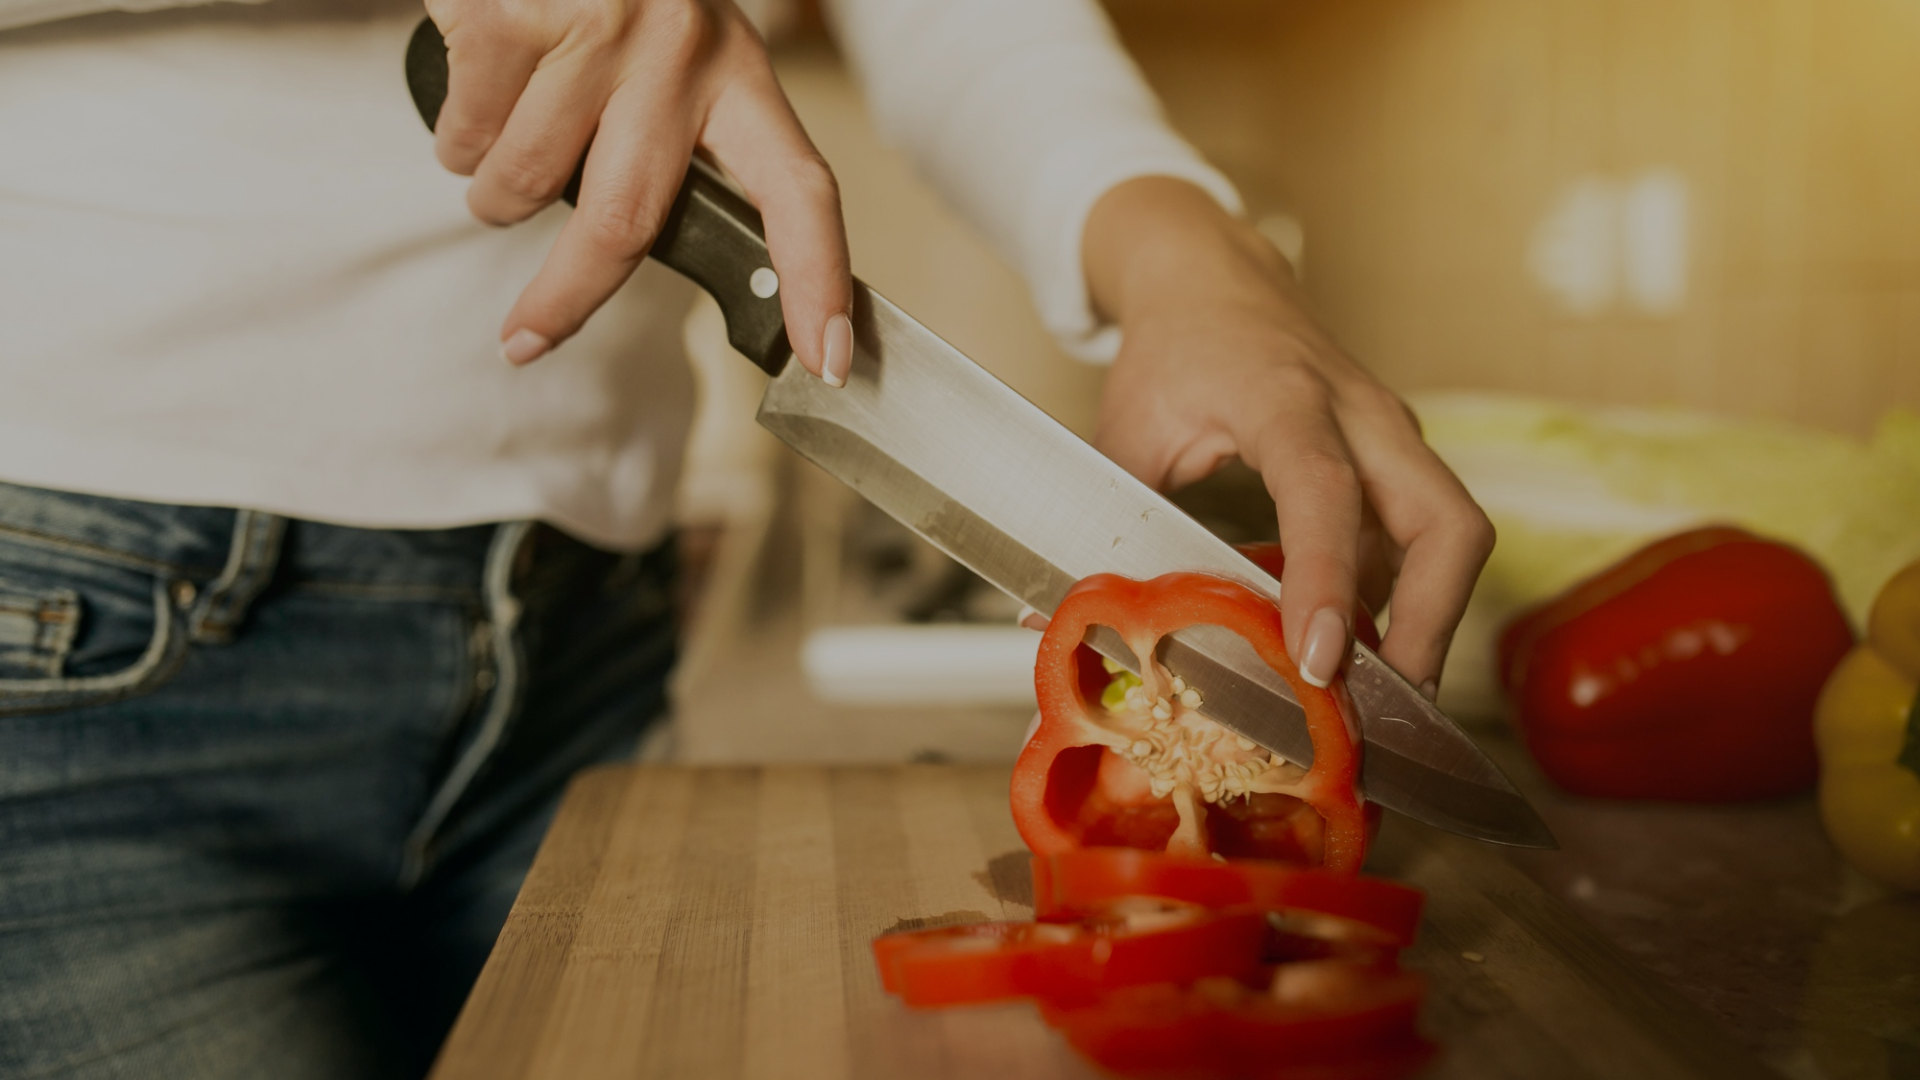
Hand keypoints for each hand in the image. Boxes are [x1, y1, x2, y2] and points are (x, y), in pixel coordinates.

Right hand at [423, 0, 854, 381]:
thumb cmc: (602, 6)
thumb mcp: (672, 62)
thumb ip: (684, 150)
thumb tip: (717, 273)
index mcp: (738, 71)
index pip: (800, 189)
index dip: (818, 278)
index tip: (827, 358)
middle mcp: (681, 49)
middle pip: (628, 220)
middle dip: (566, 298)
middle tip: (526, 339)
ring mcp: (599, 29)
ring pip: (524, 181)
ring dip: (492, 193)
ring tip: (496, 153)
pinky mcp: (514, 15)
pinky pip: (468, 131)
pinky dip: (456, 136)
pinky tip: (475, 93)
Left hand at [1080, 177, 1493, 698]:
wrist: (1212, 276)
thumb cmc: (1172, 349)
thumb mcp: (1127, 429)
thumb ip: (1110, 523)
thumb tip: (1070, 620)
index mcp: (1284, 396)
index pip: (1325, 491)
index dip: (1327, 579)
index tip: (1319, 661)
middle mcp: (1360, 412)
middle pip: (1446, 521)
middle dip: (1432, 622)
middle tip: (1386, 701)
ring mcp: (1391, 434)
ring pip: (1453, 532)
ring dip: (1430, 618)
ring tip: (1378, 693)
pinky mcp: (1398, 457)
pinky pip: (1425, 537)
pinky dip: (1406, 597)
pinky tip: (1358, 644)